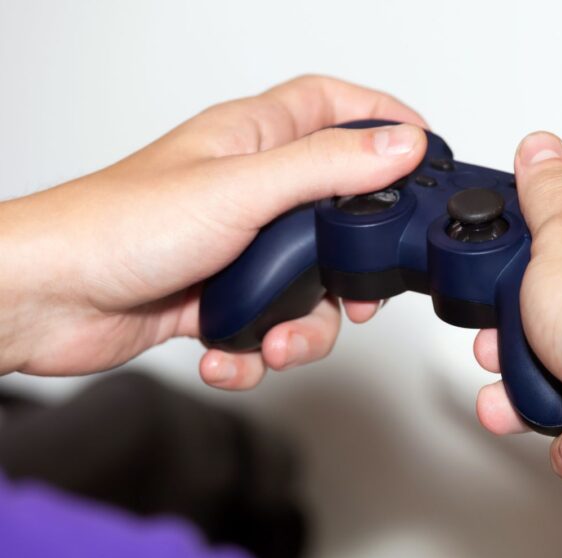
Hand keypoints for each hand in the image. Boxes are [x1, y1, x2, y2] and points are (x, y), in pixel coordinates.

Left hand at [0, 75, 427, 388]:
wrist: (46, 299)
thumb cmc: (117, 227)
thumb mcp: (242, 190)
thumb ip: (327, 168)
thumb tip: (398, 146)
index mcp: (252, 141)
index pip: (331, 107)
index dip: (380, 118)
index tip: (422, 147)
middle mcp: (247, 190)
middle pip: (334, 210)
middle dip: (352, 261)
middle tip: (361, 291)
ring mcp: (235, 247)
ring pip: (306, 285)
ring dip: (304, 327)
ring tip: (279, 341)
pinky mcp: (216, 297)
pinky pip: (264, 327)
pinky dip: (255, 351)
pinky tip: (229, 353)